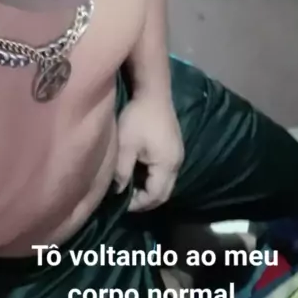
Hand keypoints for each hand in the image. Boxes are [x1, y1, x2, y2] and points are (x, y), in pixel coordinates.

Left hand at [115, 94, 184, 211]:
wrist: (153, 93)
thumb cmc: (138, 118)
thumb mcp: (125, 146)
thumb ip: (122, 171)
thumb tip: (118, 191)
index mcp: (167, 165)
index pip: (155, 196)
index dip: (138, 204)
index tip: (121, 203)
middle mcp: (177, 163)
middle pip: (163, 193)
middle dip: (145, 200)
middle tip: (126, 200)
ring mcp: (178, 156)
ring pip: (165, 183)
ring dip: (149, 189)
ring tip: (130, 187)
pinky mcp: (175, 148)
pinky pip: (166, 172)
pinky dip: (153, 178)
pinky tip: (139, 172)